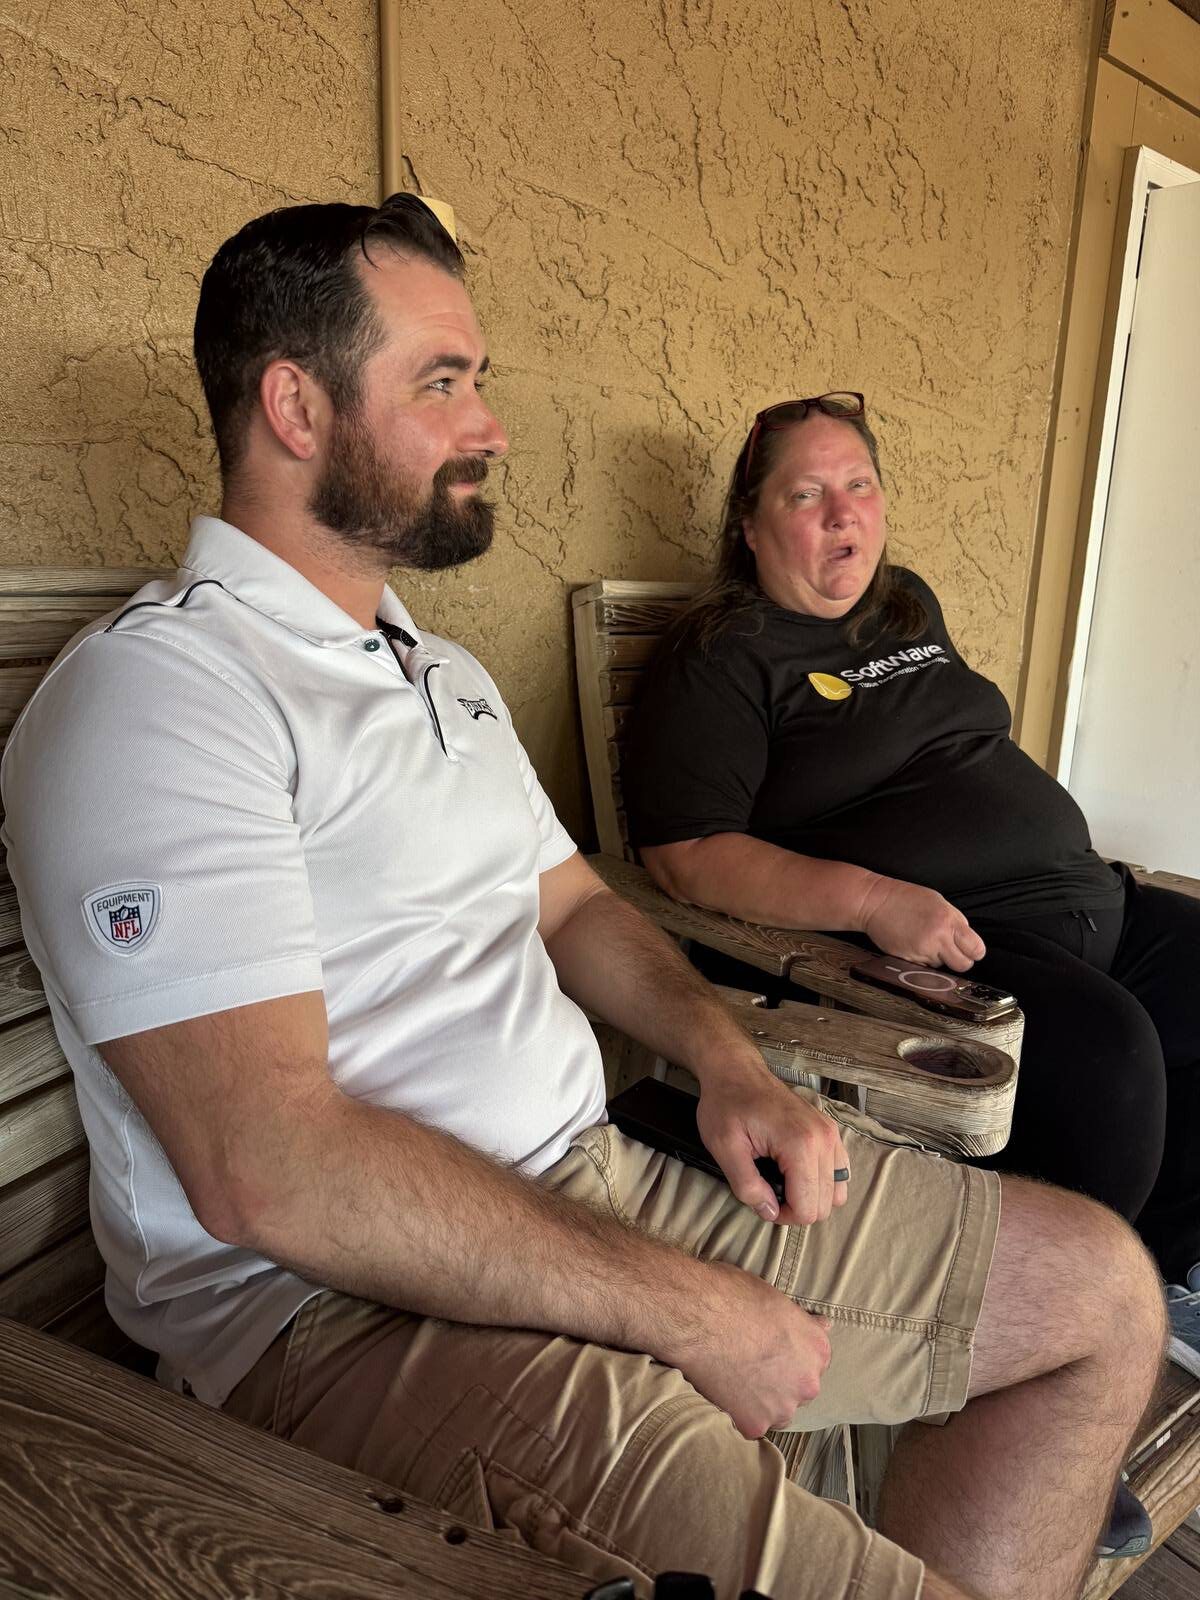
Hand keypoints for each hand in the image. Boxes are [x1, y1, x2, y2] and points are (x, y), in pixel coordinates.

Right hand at [665, 1260, 831, 1436]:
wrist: (698, 1318)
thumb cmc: (733, 1297)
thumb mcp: (776, 1298)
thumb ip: (802, 1321)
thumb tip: (825, 1325)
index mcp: (817, 1348)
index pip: (814, 1362)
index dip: (792, 1357)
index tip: (773, 1351)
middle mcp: (808, 1382)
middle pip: (799, 1389)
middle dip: (780, 1381)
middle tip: (751, 1365)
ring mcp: (782, 1407)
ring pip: (777, 1411)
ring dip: (763, 1401)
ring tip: (736, 1379)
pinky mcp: (755, 1425)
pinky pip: (751, 1424)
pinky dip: (739, 1413)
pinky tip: (724, 1391)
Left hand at [696, 1062, 848, 1224]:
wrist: (737, 1071)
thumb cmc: (727, 1104)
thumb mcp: (724, 1147)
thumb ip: (747, 1186)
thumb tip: (770, 1212)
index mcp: (800, 1144)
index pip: (807, 1208)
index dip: (783, 1216)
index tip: (761, 1200)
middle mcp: (824, 1139)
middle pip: (825, 1204)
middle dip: (796, 1209)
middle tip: (767, 1193)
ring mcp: (831, 1133)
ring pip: (837, 1192)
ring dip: (811, 1197)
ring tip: (782, 1184)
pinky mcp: (830, 1130)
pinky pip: (840, 1172)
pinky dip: (822, 1183)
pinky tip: (796, 1174)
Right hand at [859, 876, 984, 971]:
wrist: (875, 902)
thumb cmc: (904, 898)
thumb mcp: (939, 902)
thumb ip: (956, 921)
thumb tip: (967, 940)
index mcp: (948, 921)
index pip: (976, 949)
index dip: (974, 951)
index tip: (970, 950)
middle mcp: (937, 937)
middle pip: (963, 965)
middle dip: (959, 960)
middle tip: (951, 951)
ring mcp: (922, 950)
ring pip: (942, 967)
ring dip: (937, 958)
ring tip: (924, 940)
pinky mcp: (908, 960)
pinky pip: (924, 968)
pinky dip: (922, 961)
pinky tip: (914, 945)